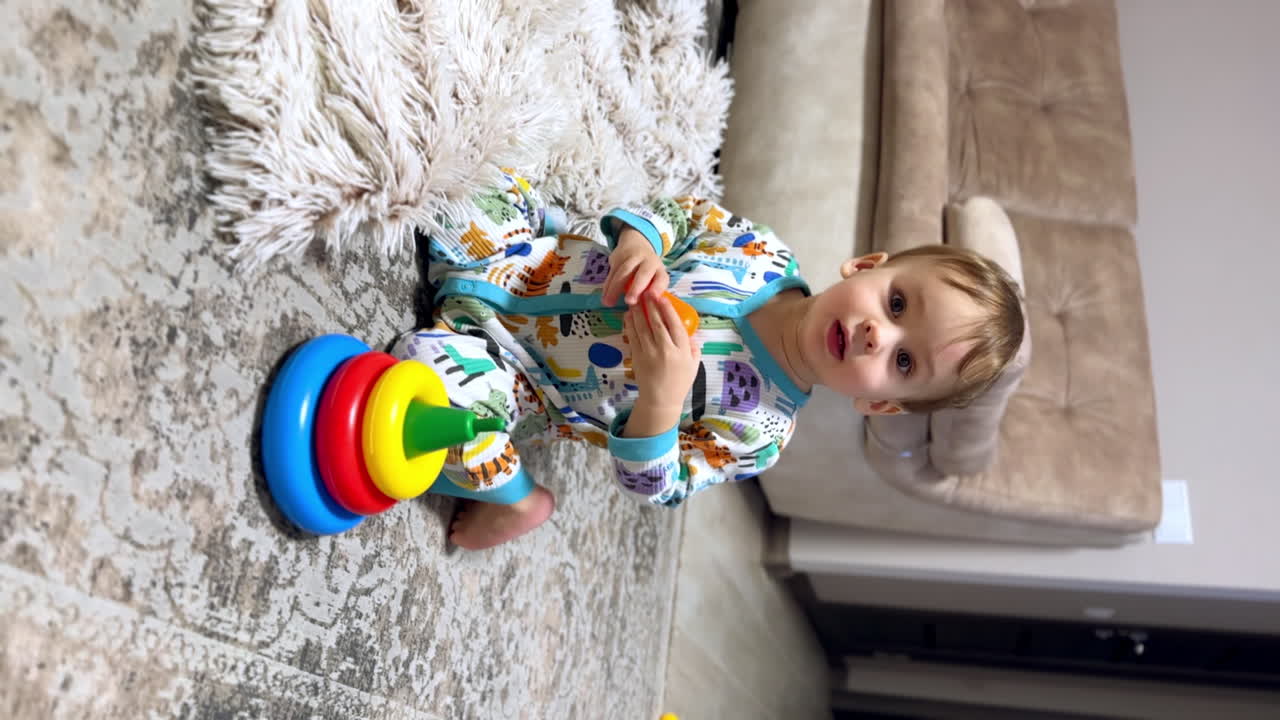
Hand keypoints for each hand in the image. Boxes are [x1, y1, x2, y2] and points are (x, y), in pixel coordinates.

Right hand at [603, 228, 668, 305]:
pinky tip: (604, 296)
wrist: (637, 243)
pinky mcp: (619, 256)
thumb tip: (644, 312)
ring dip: (615, 288)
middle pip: (643, 273)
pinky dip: (607, 285)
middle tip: (629, 302)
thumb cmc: (647, 271)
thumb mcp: (653, 278)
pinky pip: (612, 271)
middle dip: (636, 288)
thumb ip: (650, 292)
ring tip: (609, 303)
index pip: (661, 279)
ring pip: (624, 271)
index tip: (652, 297)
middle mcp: (649, 262)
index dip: (658, 288)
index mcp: (659, 271)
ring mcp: (634, 257)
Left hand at [623, 295, 700, 412]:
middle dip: (651, 306)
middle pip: (657, 323)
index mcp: (681, 351)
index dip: (668, 309)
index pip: (675, 325)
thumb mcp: (694, 365)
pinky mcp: (637, 357)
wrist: (661, 399)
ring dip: (638, 312)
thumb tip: (691, 332)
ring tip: (636, 300)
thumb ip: (694, 347)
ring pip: (642, 328)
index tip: (663, 297)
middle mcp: (665, 351)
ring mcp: (649, 354)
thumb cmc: (680, 381)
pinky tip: (628, 316)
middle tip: (647, 292)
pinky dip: (630, 325)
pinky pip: (633, 337)